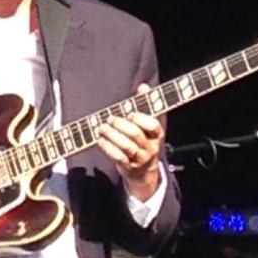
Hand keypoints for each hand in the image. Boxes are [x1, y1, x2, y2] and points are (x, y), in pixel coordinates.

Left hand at [98, 83, 164, 200]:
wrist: (143, 171)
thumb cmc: (143, 142)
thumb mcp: (147, 125)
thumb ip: (145, 105)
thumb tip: (144, 86)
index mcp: (157, 135)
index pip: (153, 125)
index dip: (141, 118)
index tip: (130, 114)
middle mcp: (150, 147)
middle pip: (136, 135)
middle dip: (121, 125)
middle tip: (110, 118)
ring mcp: (140, 159)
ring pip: (126, 146)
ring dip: (112, 135)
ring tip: (101, 127)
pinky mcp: (128, 167)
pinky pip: (118, 157)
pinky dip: (107, 148)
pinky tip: (100, 140)